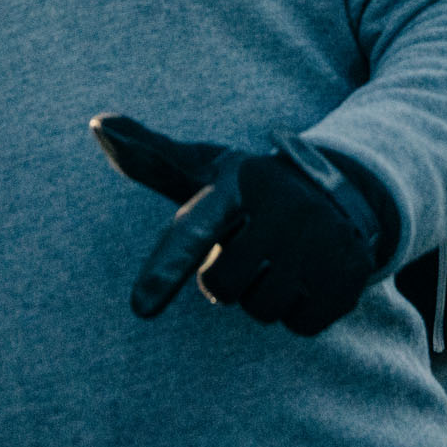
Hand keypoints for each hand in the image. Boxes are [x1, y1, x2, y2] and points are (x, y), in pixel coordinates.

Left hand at [92, 114, 385, 337]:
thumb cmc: (248, 188)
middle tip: (247, 249)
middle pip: (223, 288)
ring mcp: (321, 240)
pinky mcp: (350, 272)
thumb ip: (149, 155)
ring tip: (277, 258)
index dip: (165, 269)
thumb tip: (96, 122)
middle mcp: (281, 207)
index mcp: (236, 184)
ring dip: (263, 295)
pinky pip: (303, 324)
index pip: (192, 232)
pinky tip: (305, 276)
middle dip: (228, 279)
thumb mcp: (205, 169)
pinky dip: (298, 310)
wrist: (339, 190)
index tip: (138, 309)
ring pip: (263, 310)